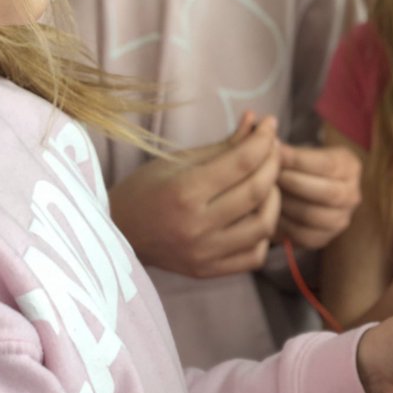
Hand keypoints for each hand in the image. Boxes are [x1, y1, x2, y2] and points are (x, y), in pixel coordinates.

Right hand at [108, 113, 281, 278]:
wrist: (118, 231)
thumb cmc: (146, 187)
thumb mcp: (179, 160)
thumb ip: (223, 145)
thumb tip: (256, 120)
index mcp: (184, 192)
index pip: (241, 163)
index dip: (263, 140)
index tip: (270, 124)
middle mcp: (196, 226)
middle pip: (256, 192)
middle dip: (273, 163)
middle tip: (273, 147)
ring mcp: (203, 253)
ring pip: (263, 226)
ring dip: (274, 198)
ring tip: (267, 180)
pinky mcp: (207, 271)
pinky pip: (254, 255)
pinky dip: (264, 232)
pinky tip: (255, 213)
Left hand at [275, 143, 361, 250]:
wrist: (307, 189)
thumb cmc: (302, 166)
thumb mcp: (304, 152)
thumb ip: (291, 152)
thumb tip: (271, 146)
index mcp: (350, 167)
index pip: (327, 164)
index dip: (298, 160)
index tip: (275, 153)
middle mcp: (352, 195)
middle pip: (327, 193)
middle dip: (294, 183)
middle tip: (271, 175)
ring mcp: (340, 220)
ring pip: (314, 216)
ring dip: (287, 204)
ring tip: (268, 193)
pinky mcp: (324, 238)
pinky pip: (304, 235)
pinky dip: (284, 224)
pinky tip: (270, 211)